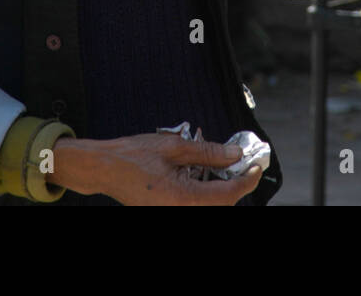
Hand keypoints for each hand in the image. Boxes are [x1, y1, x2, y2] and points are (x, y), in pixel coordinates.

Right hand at [50, 133, 263, 205]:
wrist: (104, 168)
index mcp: (184, 198)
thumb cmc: (134, 155)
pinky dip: (205, 191)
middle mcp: (180, 211)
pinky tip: (202, 173)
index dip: (247, 180)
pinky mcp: (167, 210)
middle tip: (241, 163)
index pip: (228, 194)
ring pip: (209, 205)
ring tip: (221, 165)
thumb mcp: (175, 146)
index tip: (256, 166)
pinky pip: (195, 204)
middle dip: (235, 184)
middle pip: (222, 203)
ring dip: (220, 189)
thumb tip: (235, 156)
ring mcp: (173, 213)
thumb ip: (208, 152)